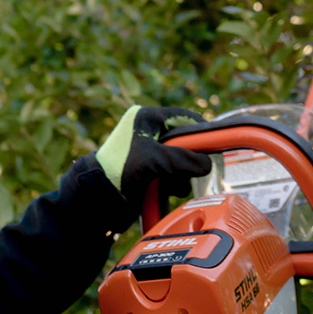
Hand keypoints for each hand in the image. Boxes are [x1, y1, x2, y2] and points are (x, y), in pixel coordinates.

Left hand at [95, 105, 211, 206]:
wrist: (97, 196)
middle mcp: (147, 132)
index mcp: (146, 118)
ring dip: (181, 173)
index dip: (200, 129)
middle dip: (189, 158)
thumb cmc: (120, 169)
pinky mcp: (146, 170)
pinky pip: (169, 172)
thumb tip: (207, 164)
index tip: (215, 143)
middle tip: (196, 169)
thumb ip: (185, 159)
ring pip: (178, 159)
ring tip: (175, 184)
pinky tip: (169, 190)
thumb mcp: (157, 160)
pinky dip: (173, 181)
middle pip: (183, 141)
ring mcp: (146, 151)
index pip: (183, 117)